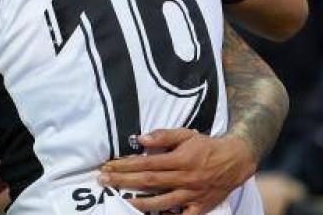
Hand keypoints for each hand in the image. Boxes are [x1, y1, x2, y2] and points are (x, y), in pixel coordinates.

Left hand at [97, 129, 256, 214]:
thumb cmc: (206, 145)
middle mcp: (185, 178)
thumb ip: (163, 135)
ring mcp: (193, 195)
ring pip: (163, 202)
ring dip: (140, 203)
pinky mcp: (201, 207)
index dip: (125, 165)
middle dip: (124, 181)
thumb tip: (140, 138)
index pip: (146, 164)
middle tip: (104, 181)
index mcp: (180, 160)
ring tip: (121, 201)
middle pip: (149, 182)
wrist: (236, 160)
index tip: (108, 166)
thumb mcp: (186, 134)